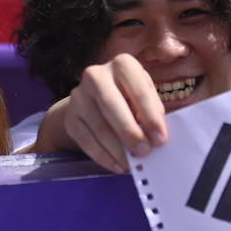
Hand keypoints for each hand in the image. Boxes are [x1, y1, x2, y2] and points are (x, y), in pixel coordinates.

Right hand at [33, 54, 168, 173]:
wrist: (93, 99)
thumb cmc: (129, 97)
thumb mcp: (143, 95)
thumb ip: (151, 111)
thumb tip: (154, 138)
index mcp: (122, 64)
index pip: (138, 90)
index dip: (150, 116)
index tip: (160, 139)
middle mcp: (96, 75)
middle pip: (112, 105)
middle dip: (130, 132)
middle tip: (144, 152)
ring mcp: (79, 96)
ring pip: (98, 126)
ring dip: (117, 149)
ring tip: (132, 163)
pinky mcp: (70, 117)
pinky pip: (86, 140)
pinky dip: (103, 156)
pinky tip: (117, 165)